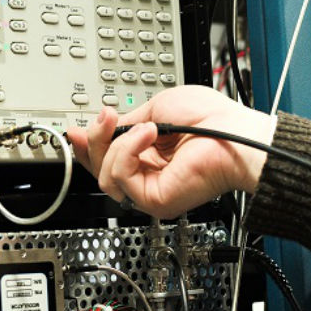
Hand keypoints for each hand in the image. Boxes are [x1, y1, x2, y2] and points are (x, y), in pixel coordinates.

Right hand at [65, 85, 273, 217]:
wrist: (234, 133)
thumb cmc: (212, 119)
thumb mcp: (157, 110)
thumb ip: (127, 122)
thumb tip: (103, 124)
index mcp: (149, 155)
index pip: (107, 157)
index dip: (89, 143)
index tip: (76, 129)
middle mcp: (147, 174)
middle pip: (99, 168)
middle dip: (96, 140)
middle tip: (105, 119)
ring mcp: (149, 190)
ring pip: (105, 175)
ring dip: (117, 144)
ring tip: (146, 127)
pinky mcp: (153, 199)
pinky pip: (120, 176)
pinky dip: (129, 151)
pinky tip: (150, 136)